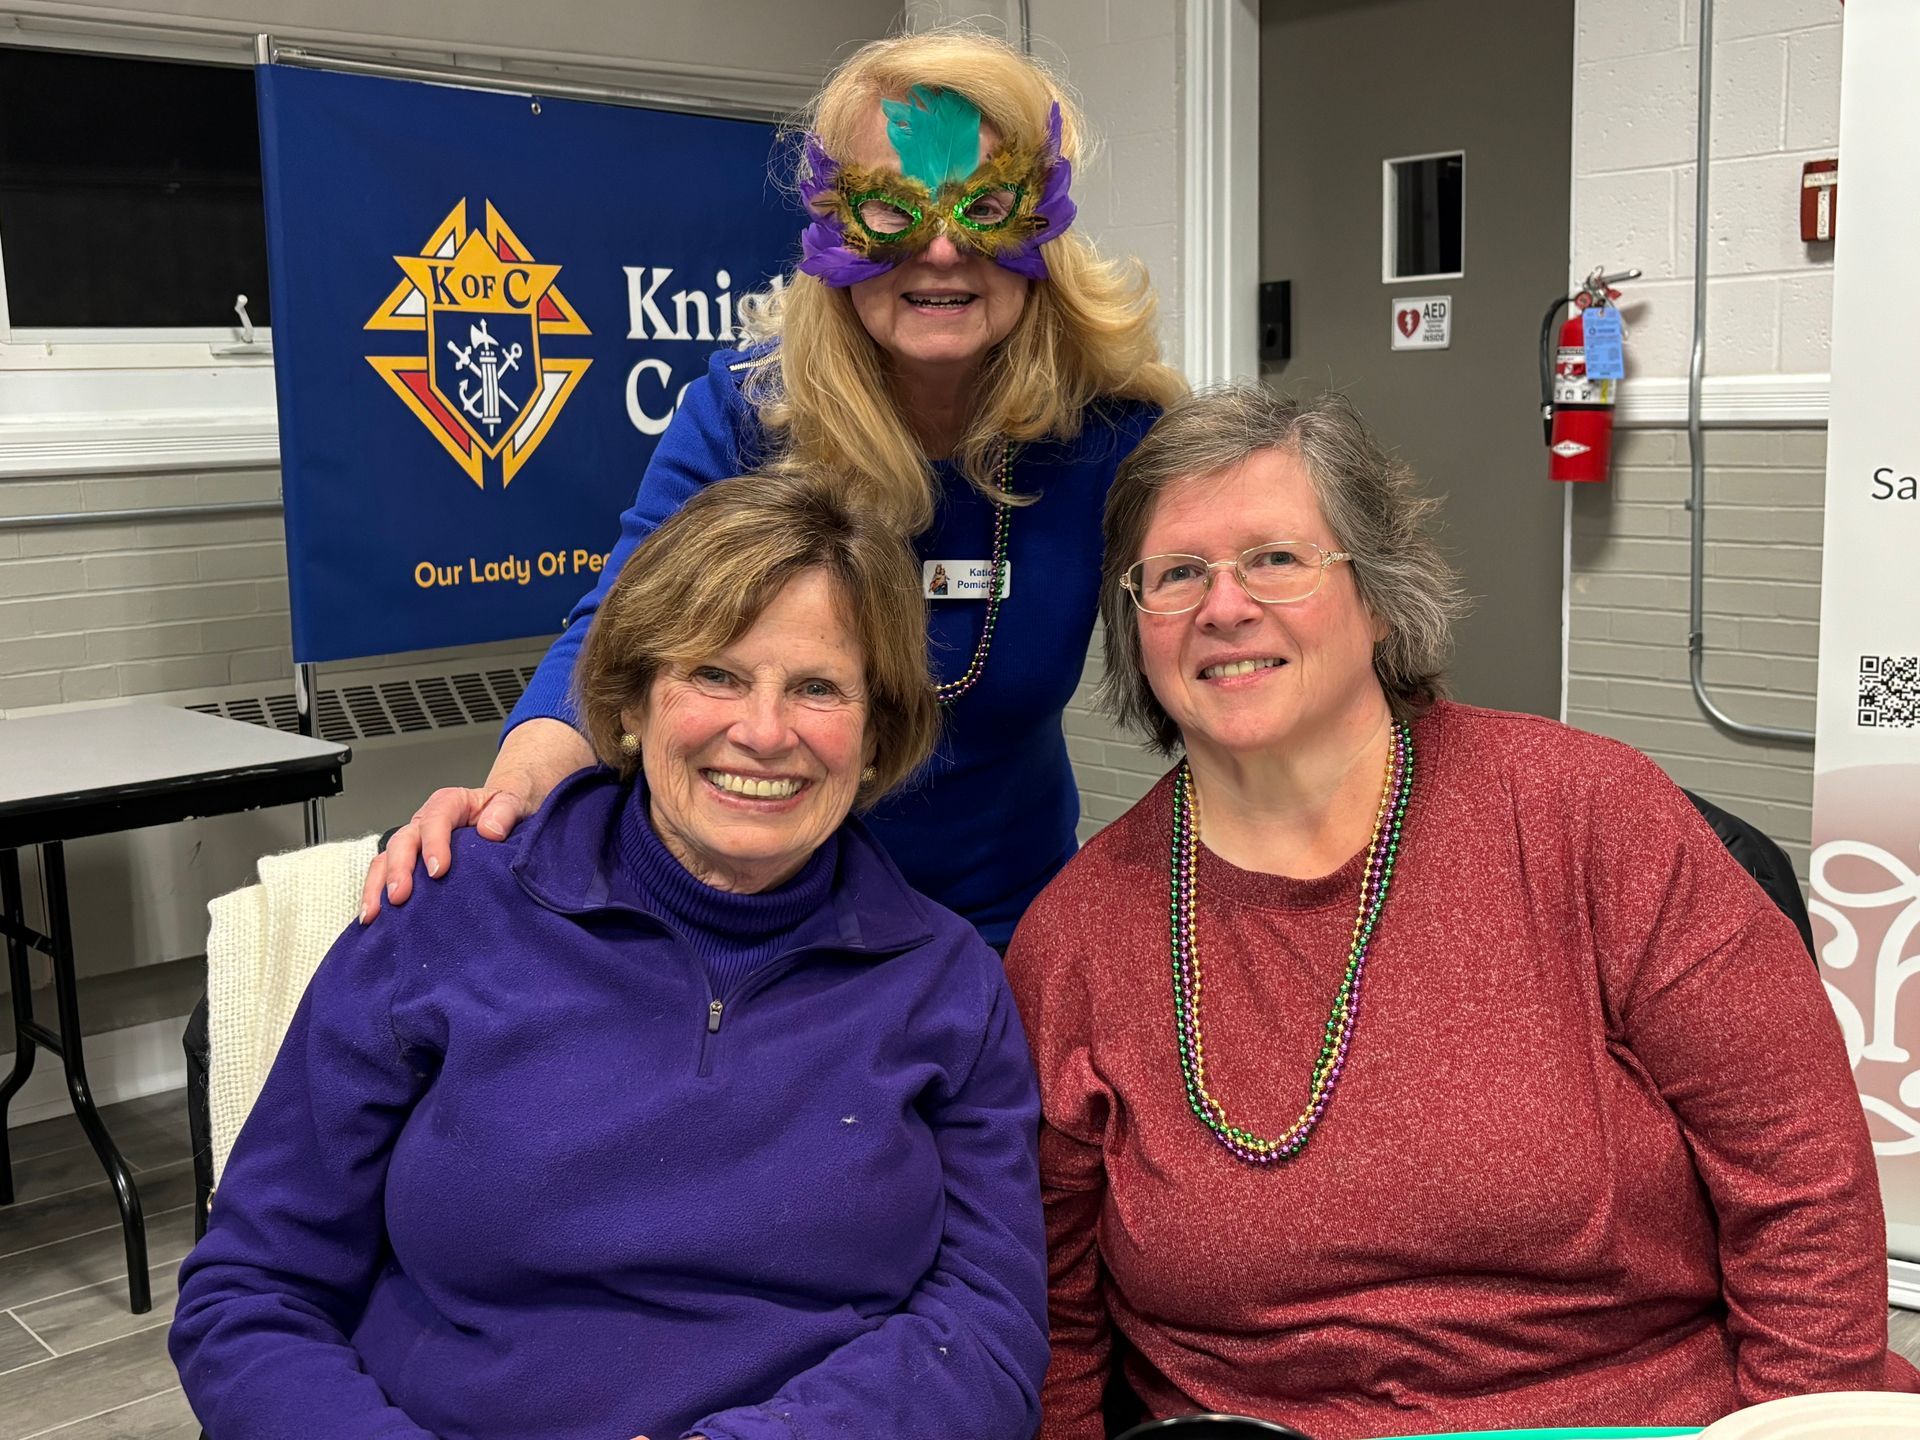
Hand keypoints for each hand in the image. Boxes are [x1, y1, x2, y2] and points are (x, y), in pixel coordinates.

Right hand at [357, 718, 593, 922]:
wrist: (506, 812)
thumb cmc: (506, 808)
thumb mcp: (513, 801)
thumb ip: (505, 811)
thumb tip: (491, 830)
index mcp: (450, 804)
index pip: (435, 819)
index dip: (433, 844)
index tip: (438, 871)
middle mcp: (425, 822)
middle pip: (403, 841)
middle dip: (398, 869)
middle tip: (400, 896)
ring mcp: (415, 844)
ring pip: (386, 859)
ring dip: (377, 886)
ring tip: (374, 913)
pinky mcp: (412, 864)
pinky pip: (386, 875)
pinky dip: (377, 895)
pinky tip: (374, 918)